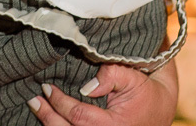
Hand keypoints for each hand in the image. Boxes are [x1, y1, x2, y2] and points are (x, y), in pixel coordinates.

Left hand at [28, 62, 178, 125]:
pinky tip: (51, 119)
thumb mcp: (134, 76)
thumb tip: (86, 86)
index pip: (78, 116)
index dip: (59, 102)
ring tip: (37, 109)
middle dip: (48, 116)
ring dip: (51, 125)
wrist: (161, 111)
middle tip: (34, 100)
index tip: (46, 87)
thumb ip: (111, 75)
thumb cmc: (147, 92)